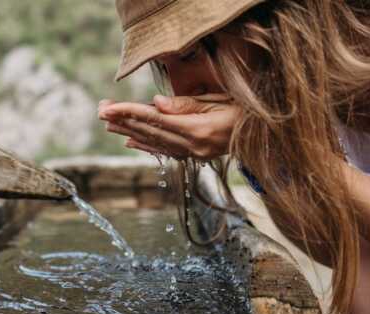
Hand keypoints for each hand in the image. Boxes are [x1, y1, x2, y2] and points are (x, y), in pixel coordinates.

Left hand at [98, 94, 239, 159]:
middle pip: (150, 131)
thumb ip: (187, 105)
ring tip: (108, 124)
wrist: (269, 135)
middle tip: (101, 111)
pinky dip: (146, 145)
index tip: (108, 108)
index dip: (129, 113)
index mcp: (198, 130)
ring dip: (129, 131)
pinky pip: (165, 150)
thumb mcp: (220, 101)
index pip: (155, 119)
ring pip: (154, 142)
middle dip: (123, 120)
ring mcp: (194, 154)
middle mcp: (193, 146)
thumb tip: (156, 104)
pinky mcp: (195, 156)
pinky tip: (130, 141)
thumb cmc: (246, 111)